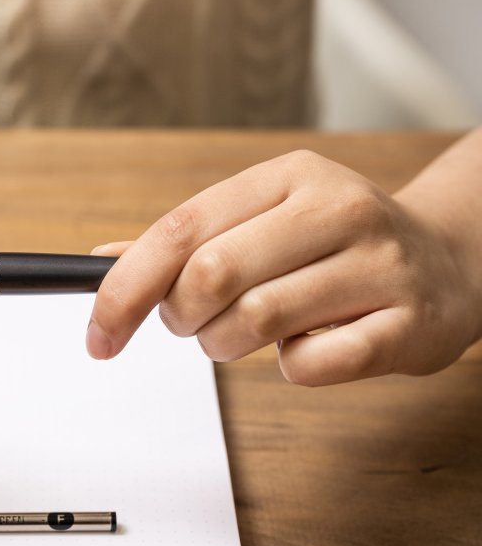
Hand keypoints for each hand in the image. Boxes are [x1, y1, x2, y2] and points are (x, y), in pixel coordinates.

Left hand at [87, 150, 481, 384]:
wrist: (448, 263)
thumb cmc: (334, 248)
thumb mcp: (260, 223)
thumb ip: (185, 242)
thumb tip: (100, 261)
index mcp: (287, 177)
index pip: (180, 230)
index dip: (124, 289)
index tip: (98, 334)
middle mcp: (337, 208)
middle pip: (210, 275)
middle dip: (180, 318)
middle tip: (191, 326)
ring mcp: (379, 264)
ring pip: (254, 320)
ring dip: (226, 345)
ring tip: (243, 335)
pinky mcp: (407, 324)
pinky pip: (311, 365)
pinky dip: (290, 368)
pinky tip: (308, 345)